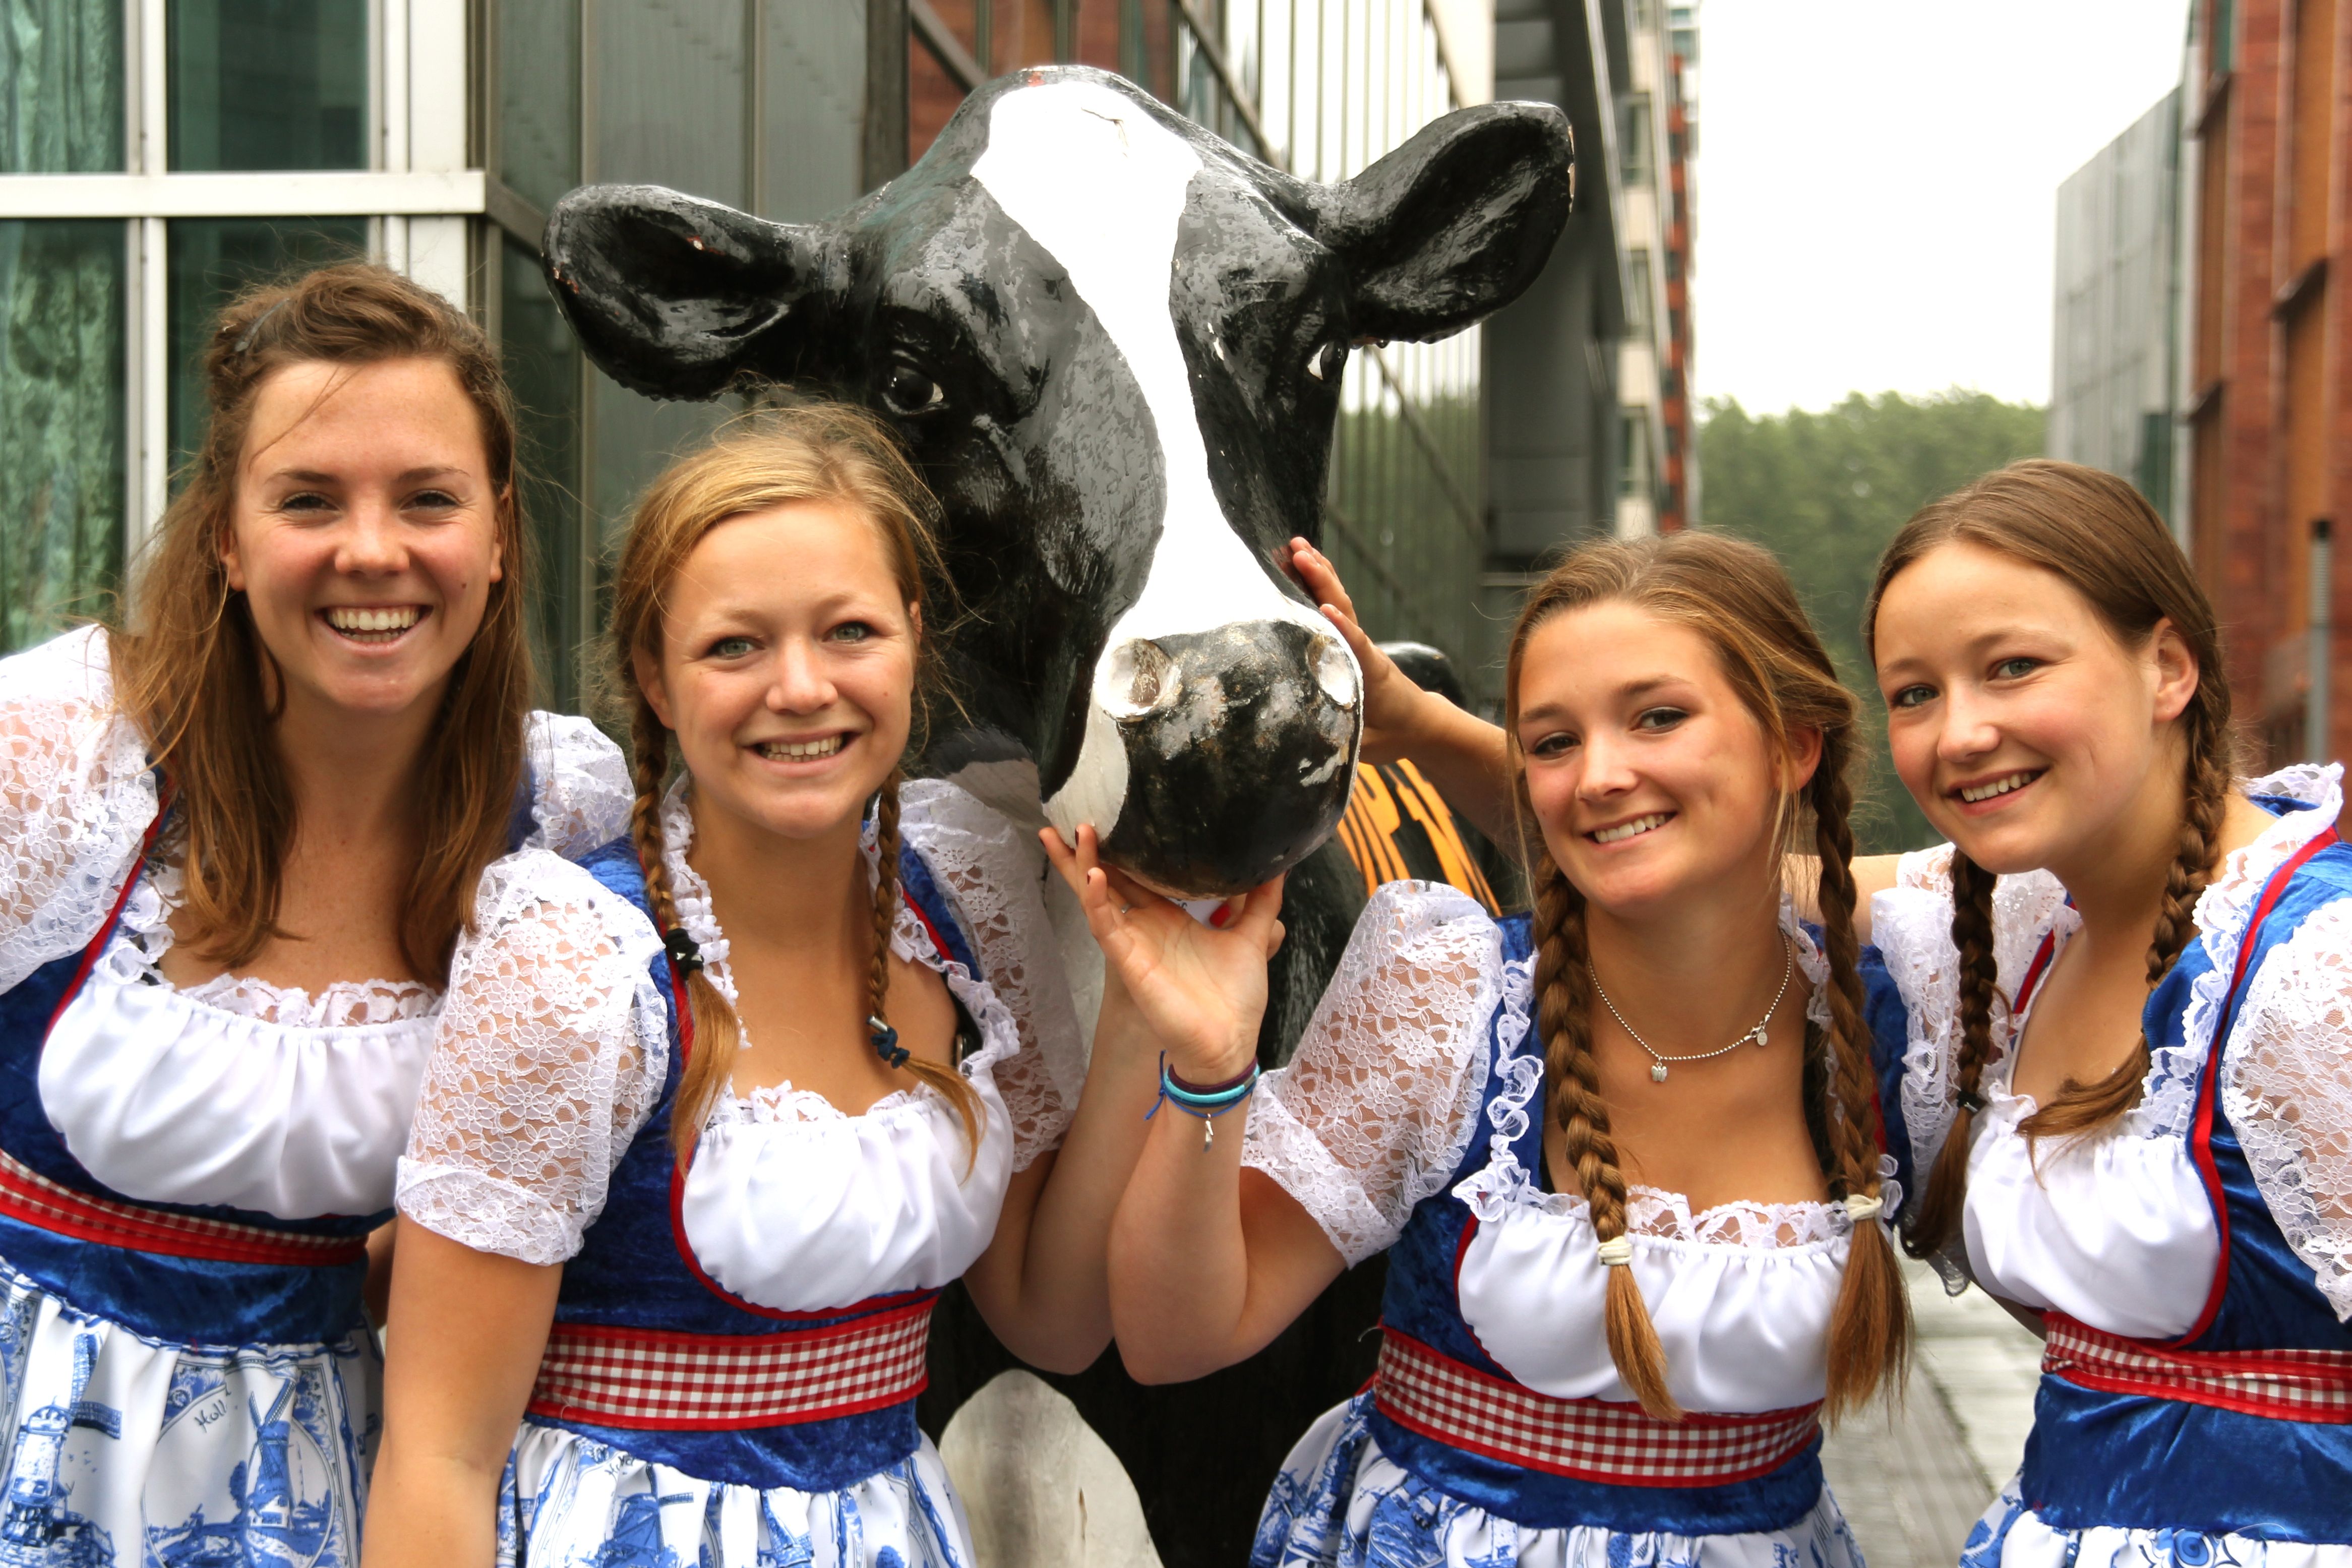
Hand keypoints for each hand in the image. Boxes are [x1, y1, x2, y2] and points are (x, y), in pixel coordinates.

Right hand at [1039, 825, 1283, 1080]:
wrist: (1228, 1043)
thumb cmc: (1236, 997)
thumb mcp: (1253, 936)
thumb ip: (1262, 900)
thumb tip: (1278, 863)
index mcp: (1170, 917)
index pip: (1138, 874)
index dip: (1122, 849)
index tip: (1109, 815)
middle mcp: (1146, 925)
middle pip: (1107, 880)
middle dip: (1086, 850)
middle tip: (1067, 816)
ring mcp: (1134, 942)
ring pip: (1098, 897)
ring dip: (1082, 865)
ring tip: (1071, 833)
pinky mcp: (1129, 961)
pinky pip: (1107, 926)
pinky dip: (1098, 901)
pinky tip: (1093, 876)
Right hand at [1285, 537, 1434, 763]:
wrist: (1421, 724)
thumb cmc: (1395, 734)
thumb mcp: (1372, 744)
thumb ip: (1345, 739)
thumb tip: (1309, 738)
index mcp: (1370, 671)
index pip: (1354, 645)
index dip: (1340, 629)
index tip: (1324, 611)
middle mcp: (1363, 648)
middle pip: (1343, 608)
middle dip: (1321, 579)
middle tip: (1298, 552)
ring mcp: (1357, 641)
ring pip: (1338, 601)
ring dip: (1319, 573)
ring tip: (1297, 545)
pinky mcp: (1351, 642)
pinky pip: (1334, 608)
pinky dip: (1320, 585)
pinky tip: (1303, 567)